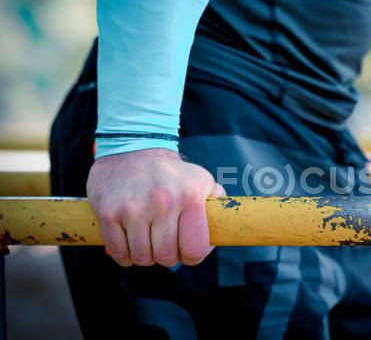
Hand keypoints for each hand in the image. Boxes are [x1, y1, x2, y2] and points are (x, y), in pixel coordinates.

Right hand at [86, 148, 224, 266]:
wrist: (132, 149)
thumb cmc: (171, 173)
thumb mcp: (201, 180)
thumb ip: (217, 203)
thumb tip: (225, 227)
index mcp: (190, 196)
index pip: (195, 249)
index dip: (192, 257)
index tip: (186, 251)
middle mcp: (164, 201)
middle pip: (166, 257)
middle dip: (167, 256)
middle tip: (164, 244)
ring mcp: (134, 208)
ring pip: (142, 257)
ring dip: (145, 256)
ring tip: (147, 240)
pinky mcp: (109, 213)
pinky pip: (119, 252)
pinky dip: (125, 255)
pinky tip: (130, 241)